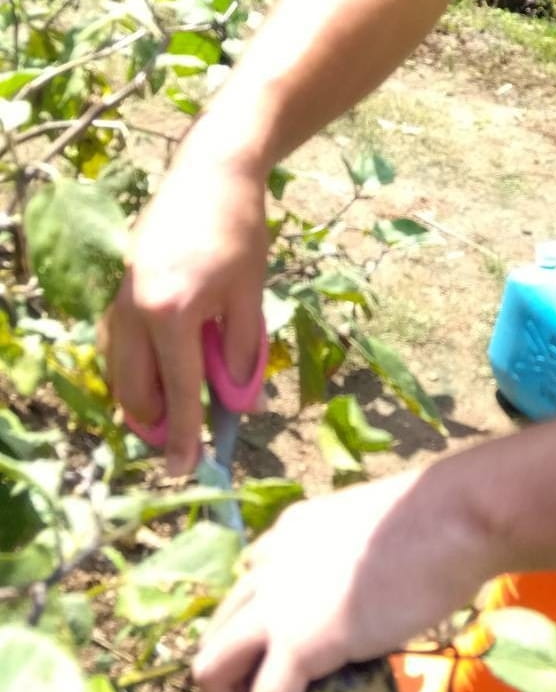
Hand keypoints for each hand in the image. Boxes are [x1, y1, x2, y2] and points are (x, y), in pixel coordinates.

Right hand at [100, 147, 268, 473]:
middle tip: (184, 446)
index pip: (178, 392)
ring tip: (176, 419)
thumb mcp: (250, 299)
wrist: (210, 174)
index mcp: (170, 314)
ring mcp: (120, 299)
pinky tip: (164, 378)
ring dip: (144, 401)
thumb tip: (237, 404)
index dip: (185, 435)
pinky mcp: (120, 290)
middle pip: (135, 390)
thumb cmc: (240, 235)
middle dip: (156, 425)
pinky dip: (138, 372)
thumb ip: (242, 355)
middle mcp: (133, 312)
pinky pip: (122, 347)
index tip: (187, 469)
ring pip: (121, 371)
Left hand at [192, 468, 496, 691]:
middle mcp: (267, 565)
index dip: (260, 639)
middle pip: (217, 636)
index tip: (296, 670)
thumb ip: (362, 567)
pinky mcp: (296, 644)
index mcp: (288, 535)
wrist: (458, 518)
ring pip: (213, 676)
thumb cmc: (446, 519)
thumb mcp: (384, 538)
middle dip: (232, 689)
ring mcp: (274, 605)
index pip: (249, 592)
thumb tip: (386, 600)